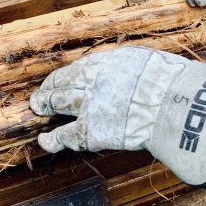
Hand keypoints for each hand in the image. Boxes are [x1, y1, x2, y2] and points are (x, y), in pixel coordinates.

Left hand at [30, 46, 205, 187]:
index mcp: (107, 63)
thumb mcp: (148, 64)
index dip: (66, 76)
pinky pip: (64, 136)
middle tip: (40, 94)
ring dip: (45, 105)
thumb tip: (136, 74)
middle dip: (50, 89)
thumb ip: (132, 70)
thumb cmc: (168, 83)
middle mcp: (91, 81)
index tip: (61, 79)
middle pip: (63, 83)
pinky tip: (44, 141)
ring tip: (37, 108)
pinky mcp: (89, 131)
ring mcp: (87, 105)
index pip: (78, 69)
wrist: (168, 104)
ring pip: (57, 103)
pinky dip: (52, 139)